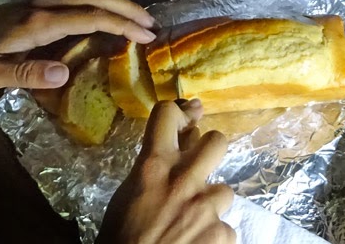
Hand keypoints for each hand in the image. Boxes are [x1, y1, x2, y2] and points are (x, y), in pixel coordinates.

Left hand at [0, 0, 156, 90]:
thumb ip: (24, 75)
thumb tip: (63, 74)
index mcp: (39, 22)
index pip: (90, 16)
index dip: (121, 24)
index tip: (146, 36)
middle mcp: (46, 3)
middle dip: (129, 9)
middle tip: (154, 27)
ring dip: (118, 0)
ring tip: (140, 18)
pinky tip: (111, 9)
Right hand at [98, 99, 235, 243]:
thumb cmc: (118, 242)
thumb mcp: (125, 198)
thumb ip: (149, 174)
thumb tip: (167, 158)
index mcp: (152, 167)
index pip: (167, 115)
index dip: (178, 114)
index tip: (184, 119)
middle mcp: (184, 180)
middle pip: (217, 141)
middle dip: (211, 152)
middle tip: (200, 167)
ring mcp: (206, 208)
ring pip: (225, 191)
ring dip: (211, 206)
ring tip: (192, 225)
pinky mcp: (223, 234)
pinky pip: (226, 229)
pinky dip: (214, 239)